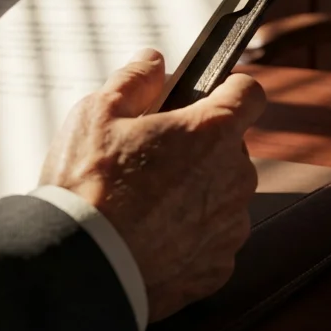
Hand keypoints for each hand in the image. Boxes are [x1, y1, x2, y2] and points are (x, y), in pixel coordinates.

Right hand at [39, 48, 262, 320]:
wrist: (81, 265)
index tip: (211, 93)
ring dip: (195, 193)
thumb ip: (134, 79)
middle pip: (229, 148)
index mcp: (211, 132)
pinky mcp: (217, 267)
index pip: (248, 92)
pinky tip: (150, 235)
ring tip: (144, 202)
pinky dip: (188, 236)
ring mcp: (229, 227)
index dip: (228, 88)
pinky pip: (210, 241)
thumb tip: (153, 62)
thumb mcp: (97, 112)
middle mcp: (233, 178)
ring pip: (221, 196)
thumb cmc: (87, 186)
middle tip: (151, 155)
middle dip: (198, 146)